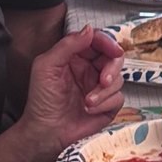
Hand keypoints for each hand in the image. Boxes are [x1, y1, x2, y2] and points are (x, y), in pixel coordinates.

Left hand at [22, 25, 125, 154]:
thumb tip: (89, 30)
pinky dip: (105, 103)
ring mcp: (99, 87)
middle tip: (103, 80)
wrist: (46, 131)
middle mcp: (89, 70)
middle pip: (114, 58)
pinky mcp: (107, 105)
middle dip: (112, 68)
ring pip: (119, 78)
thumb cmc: (42, 101)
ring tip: (87, 101)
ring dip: (103, 91)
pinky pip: (118, 98)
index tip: (113, 49)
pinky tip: (90, 109)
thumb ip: (67, 45)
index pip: (97, 42)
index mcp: (75, 57)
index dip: (108, 42)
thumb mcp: (47, 66)